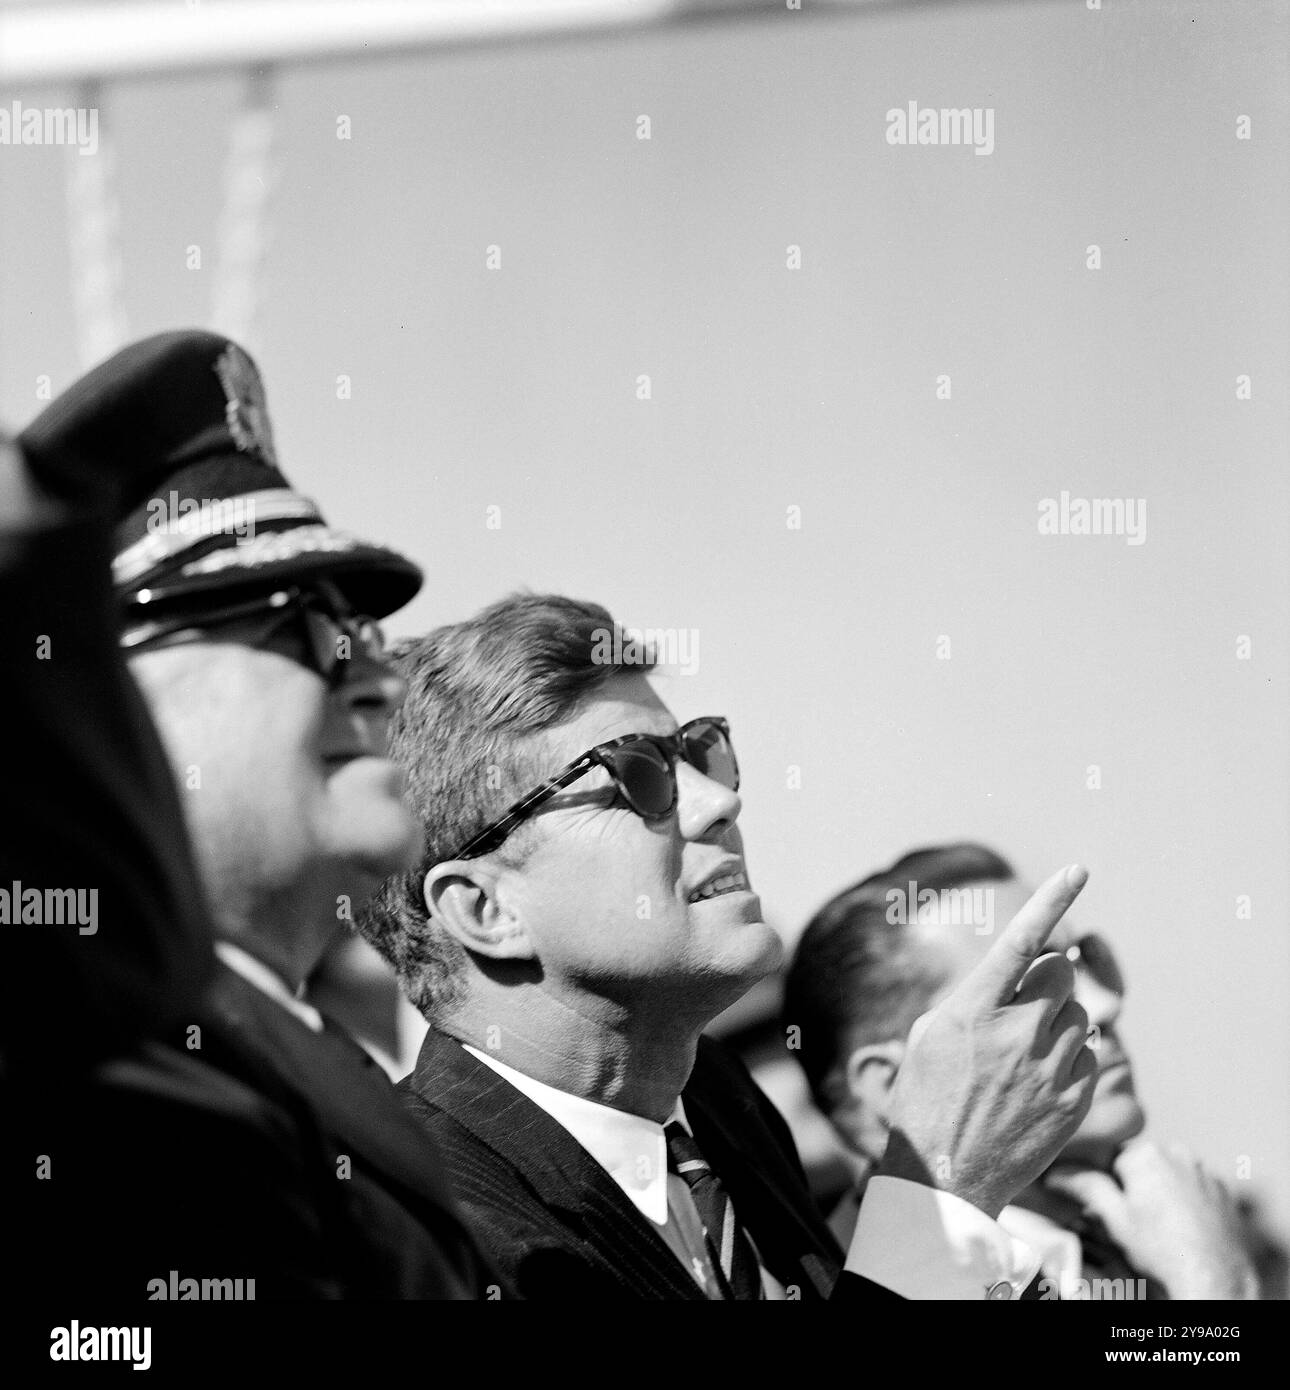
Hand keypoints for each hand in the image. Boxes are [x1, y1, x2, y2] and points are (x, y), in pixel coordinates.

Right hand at [875, 864, 1096, 1217]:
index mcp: (974, 1009)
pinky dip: (1067, 1060)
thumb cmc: (925, 1098)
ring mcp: (1049, 1068)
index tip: (1078, 869)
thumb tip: (1013, 982)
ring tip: (1022, 1056)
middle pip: (1060, 973)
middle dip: (1045, 981)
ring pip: (1078, 1014)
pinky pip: (1087, 1056)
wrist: (944, 1176)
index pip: (1022, 940)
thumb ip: (973, 997)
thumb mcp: (930, 1034)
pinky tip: (1035, 1084)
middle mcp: (1017, 1032)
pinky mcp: (1072, 1101)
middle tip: (1021, 1006)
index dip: (1052, 900)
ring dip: (1057, 1022)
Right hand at [1047, 1139, 1258, 1298]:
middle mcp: (1178, 1152)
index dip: (1107, 1185)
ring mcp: (1204, 1172)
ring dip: (1160, 1194)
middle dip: (1135, 1188)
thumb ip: (1085, 1187)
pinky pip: (1193, 1189)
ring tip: (1161, 1229)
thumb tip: (1056, 1173)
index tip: (1111, 1208)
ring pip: (1168, 1176)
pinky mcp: (1223, 1192)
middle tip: (1135, 1222)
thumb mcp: (1114, 1218)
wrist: (1217, 1278)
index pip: (1111, 1158)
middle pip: (1142, 1166)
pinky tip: (1182, 1229)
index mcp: (1147, 1153)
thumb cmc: (1162, 1249)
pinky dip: (1185, 1203)